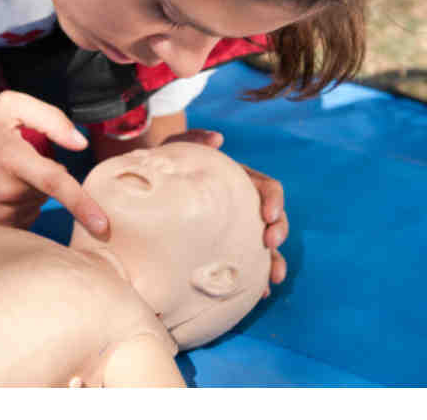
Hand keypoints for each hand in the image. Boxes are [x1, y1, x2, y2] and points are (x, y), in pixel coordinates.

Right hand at [0, 91, 108, 235]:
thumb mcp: (9, 107)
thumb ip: (50, 117)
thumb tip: (81, 145)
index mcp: (12, 157)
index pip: (54, 181)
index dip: (82, 204)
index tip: (104, 226)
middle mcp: (5, 191)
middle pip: (50, 189)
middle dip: (42, 174)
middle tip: (12, 161)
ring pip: (38, 204)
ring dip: (30, 191)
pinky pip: (27, 219)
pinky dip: (21, 206)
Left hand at [161, 129, 287, 296]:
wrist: (152, 186)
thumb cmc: (169, 164)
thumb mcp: (178, 147)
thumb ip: (195, 140)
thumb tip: (217, 139)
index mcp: (240, 180)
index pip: (267, 187)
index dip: (273, 200)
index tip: (269, 214)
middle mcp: (243, 204)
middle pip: (273, 218)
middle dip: (278, 231)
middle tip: (270, 244)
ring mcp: (236, 226)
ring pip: (264, 245)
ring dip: (273, 261)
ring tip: (272, 280)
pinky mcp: (225, 245)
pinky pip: (246, 262)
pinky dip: (253, 276)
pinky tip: (255, 292)